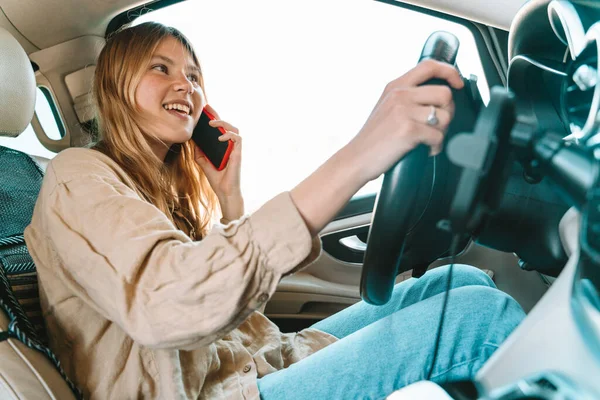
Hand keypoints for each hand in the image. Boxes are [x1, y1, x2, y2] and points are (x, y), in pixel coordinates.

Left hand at [193, 104, 243, 219]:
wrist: (224, 191)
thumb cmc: (217, 179)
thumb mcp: (203, 163)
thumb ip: (199, 152)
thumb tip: (192, 140)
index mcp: (223, 147)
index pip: (219, 129)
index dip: (214, 118)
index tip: (205, 111)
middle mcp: (230, 146)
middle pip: (227, 125)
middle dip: (217, 115)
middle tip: (207, 109)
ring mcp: (235, 149)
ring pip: (234, 129)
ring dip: (223, 123)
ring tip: (212, 123)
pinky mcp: (238, 154)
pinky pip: (238, 139)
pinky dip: (229, 135)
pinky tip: (220, 137)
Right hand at [349, 59, 463, 182]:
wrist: (356, 159)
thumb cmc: (373, 138)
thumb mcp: (386, 107)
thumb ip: (407, 97)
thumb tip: (438, 97)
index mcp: (395, 87)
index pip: (429, 66)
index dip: (449, 72)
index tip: (457, 83)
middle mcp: (400, 95)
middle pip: (445, 94)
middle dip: (448, 113)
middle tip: (438, 126)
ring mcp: (403, 112)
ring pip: (445, 117)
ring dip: (442, 132)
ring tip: (429, 140)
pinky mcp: (408, 130)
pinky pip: (438, 136)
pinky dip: (435, 147)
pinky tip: (426, 150)